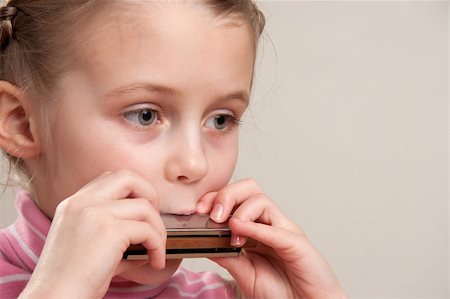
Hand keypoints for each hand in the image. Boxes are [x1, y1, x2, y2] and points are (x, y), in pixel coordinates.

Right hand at [20, 170, 166, 298]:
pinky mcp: (109, 230)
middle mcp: (82, 202)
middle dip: (151, 195)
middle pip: (128, 177)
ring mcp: (95, 213)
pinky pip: (148, 230)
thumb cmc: (72, 280)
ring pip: (144, 206)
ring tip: (157, 249)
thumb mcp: (89, 244)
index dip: (134, 191)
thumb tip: (148, 234)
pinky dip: (158, 245)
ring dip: (158, 229)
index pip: (110, 178)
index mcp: (74, 203)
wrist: (55, 298)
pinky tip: (155, 261)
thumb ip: (114, 231)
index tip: (142, 214)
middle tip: (154, 222)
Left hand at [197, 179, 346, 298]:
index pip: (236, 198)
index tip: (198, 210)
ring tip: (230, 232)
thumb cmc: (282, 292)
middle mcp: (271, 224)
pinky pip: (275, 229)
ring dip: (240, 212)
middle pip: (250, 189)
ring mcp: (284, 231)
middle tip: (212, 214)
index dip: (215, 198)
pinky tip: (239, 231)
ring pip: (261, 200)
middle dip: (226, 195)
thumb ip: (227, 256)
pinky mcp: (297, 244)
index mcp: (258, 228)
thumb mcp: (244, 273)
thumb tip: (203, 241)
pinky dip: (255, 227)